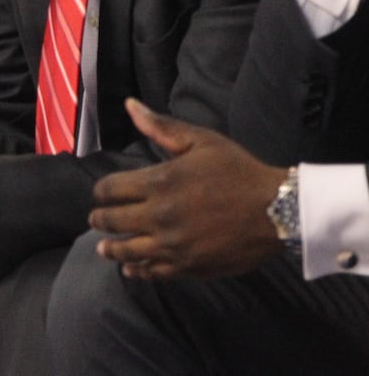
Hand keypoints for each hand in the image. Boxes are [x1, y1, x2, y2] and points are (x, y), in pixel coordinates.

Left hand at [89, 99, 285, 278]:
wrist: (279, 211)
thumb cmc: (239, 171)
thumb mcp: (201, 141)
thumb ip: (160, 126)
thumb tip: (129, 104)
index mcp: (158, 183)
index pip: (109, 190)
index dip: (101, 192)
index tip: (101, 194)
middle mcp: (158, 216)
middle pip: (112, 221)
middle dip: (100, 219)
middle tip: (96, 219)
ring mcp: (172, 245)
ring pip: (127, 250)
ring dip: (110, 248)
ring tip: (104, 248)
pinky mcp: (188, 266)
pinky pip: (153, 272)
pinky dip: (137, 270)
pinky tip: (131, 268)